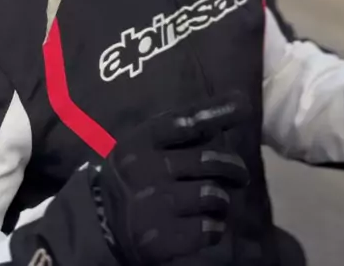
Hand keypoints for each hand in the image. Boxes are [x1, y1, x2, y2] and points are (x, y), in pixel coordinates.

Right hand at [98, 93, 250, 265]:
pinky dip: (215, 226)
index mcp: (143, 141)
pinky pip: (208, 228)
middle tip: (240, 175)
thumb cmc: (132, 175)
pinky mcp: (162, 238)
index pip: (187, 121)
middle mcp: (148, 169)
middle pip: (210, 160)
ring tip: (218, 201)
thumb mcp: (142, 145)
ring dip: (222, 199)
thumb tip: (223, 115)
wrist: (100, 223)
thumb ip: (176, 132)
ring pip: (213, 195)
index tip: (244, 105)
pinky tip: (208, 224)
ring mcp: (156, 204)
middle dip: (234, 167)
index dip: (217, 112)